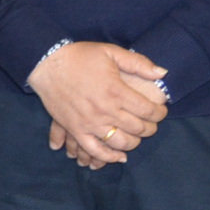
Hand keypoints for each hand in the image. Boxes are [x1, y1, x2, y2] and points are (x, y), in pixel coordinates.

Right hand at [26, 40, 166, 165]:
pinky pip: (95, 150)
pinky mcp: (75, 129)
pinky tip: (118, 156)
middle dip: (150, 128)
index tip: (160, 111)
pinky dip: (108, 157)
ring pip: (121, 143)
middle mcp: (105, 110)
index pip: (148, 110)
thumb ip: (138, 62)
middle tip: (150, 123)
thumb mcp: (110, 52)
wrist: (47, 63)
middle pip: (138, 129)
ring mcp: (89, 122)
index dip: (160, 113)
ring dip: (133, 142)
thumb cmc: (80, 56)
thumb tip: (162, 74)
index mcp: (116, 91)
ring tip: (135, 136)